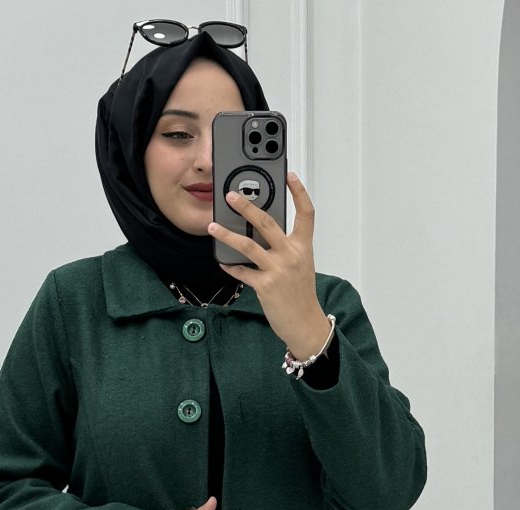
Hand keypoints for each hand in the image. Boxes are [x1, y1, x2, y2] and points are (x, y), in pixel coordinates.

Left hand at [207, 171, 330, 359]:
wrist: (305, 323)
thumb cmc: (301, 294)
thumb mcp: (301, 265)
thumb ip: (286, 247)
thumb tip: (263, 233)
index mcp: (303, 247)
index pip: (306, 213)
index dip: (299, 192)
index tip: (290, 175)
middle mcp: (291, 255)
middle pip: (268, 222)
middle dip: (247, 207)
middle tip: (230, 196)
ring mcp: (278, 270)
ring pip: (248, 245)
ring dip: (227, 234)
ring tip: (213, 226)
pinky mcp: (265, 286)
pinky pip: (242, 272)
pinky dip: (231, 266)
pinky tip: (222, 262)